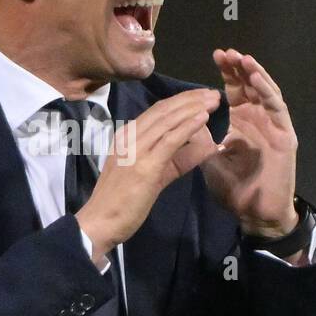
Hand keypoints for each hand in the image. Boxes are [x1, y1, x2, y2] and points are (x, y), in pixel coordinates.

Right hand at [75, 88, 220, 262]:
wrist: (101, 221)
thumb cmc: (122, 202)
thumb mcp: (151, 175)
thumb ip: (175, 160)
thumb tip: (204, 147)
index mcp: (127, 136)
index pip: (157, 111)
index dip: (181, 101)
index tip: (201, 96)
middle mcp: (129, 137)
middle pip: (164, 110)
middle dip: (191, 99)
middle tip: (214, 93)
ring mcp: (135, 149)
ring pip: (168, 120)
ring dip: (193, 108)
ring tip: (214, 100)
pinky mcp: (145, 165)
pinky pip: (169, 140)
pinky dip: (187, 126)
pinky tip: (203, 118)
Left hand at [200, 48, 300, 237]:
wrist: (255, 213)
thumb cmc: (234, 188)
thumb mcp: (210, 158)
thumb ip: (201, 137)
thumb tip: (185, 117)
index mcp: (240, 123)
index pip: (233, 91)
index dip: (226, 74)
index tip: (215, 56)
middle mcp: (258, 120)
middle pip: (249, 86)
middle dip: (238, 68)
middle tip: (226, 53)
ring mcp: (273, 125)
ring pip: (265, 91)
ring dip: (254, 74)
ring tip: (242, 59)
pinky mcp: (285, 134)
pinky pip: (277, 107)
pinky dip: (267, 91)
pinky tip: (256, 78)